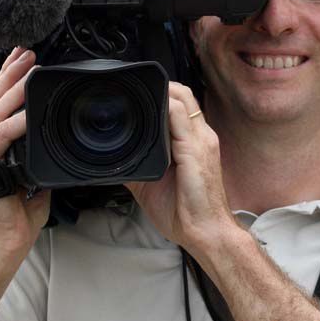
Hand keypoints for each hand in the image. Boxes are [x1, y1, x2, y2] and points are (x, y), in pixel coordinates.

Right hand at [0, 47, 50, 256]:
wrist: (4, 240)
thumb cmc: (17, 214)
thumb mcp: (32, 174)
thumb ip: (37, 154)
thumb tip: (53, 141)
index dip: (6, 80)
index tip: (19, 59)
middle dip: (10, 75)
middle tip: (26, 54)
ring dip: (14, 89)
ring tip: (29, 70)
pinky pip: (1, 137)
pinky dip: (17, 122)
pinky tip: (31, 110)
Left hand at [125, 83, 236, 254]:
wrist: (206, 233)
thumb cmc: (186, 212)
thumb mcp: (154, 184)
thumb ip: (138, 166)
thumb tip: (113, 161)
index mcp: (193, 143)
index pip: (180, 105)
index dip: (161, 95)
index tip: (139, 96)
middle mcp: (201, 137)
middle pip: (183, 94)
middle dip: (159, 88)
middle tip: (133, 93)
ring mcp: (201, 141)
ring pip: (183, 99)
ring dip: (161, 92)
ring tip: (138, 96)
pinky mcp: (197, 150)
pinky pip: (182, 117)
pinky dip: (165, 107)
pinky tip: (151, 108)